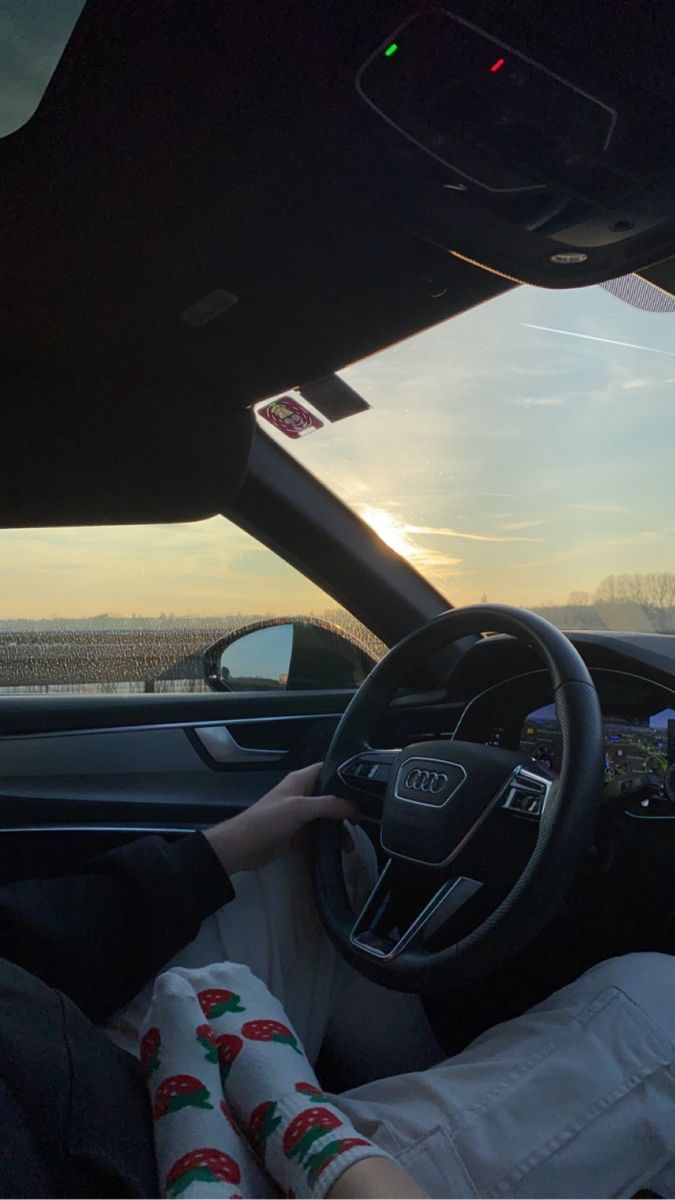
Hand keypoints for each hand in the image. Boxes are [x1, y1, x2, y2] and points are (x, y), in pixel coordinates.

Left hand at [204, 763, 357, 875]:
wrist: (243, 848)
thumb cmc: (267, 821)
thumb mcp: (299, 808)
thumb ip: (328, 805)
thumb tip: (354, 808)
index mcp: (301, 781)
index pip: (329, 769)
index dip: (347, 775)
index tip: (366, 786)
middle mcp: (303, 795)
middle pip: (332, 796)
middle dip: (348, 806)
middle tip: (365, 818)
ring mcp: (302, 815)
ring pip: (329, 817)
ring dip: (341, 828)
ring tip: (352, 842)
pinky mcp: (300, 833)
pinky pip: (321, 834)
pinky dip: (332, 840)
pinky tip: (342, 849)